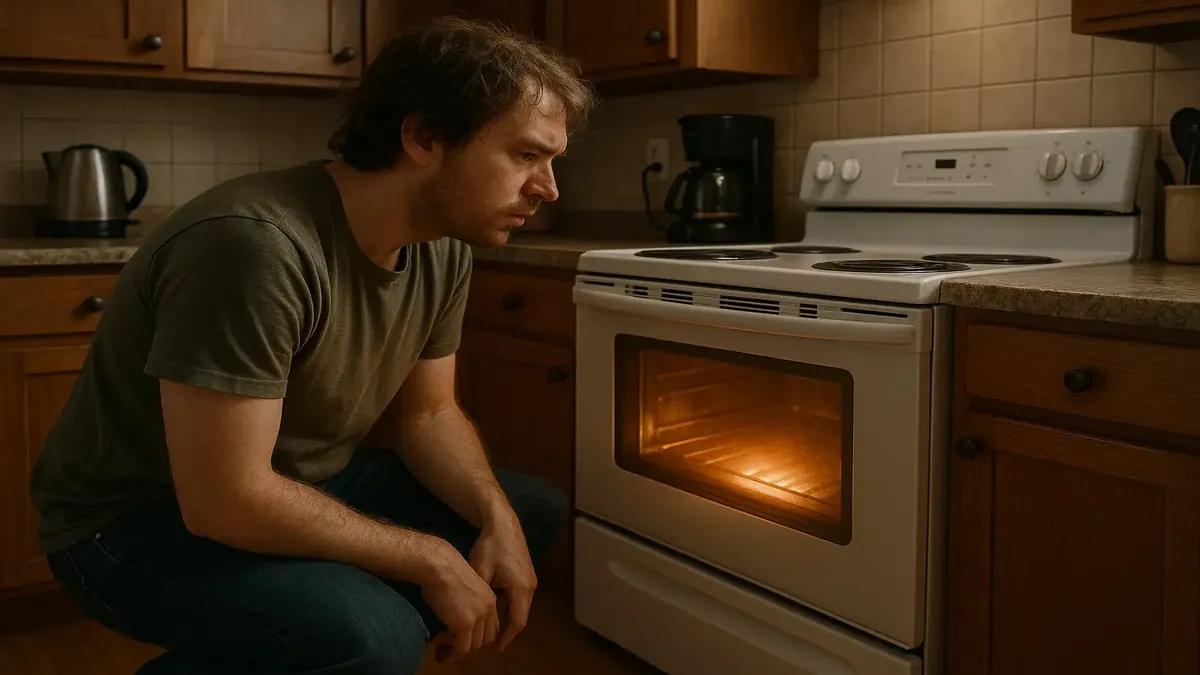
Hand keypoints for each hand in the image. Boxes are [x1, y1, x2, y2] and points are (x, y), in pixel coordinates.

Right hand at [419, 540, 498, 661]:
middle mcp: (488, 608)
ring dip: (459, 652)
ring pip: (474, 646)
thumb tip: (456, 619)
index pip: (491, 626)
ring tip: (444, 651)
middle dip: (470, 646)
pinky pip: (461, 648)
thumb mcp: (462, 588)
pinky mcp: (465, 624)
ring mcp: (478, 617)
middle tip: (452, 648)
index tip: (462, 639)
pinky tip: (441, 649)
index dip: (478, 636)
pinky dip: (452, 653)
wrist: (439, 565)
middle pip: (486, 638)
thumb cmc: (443, 571)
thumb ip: (466, 604)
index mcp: (489, 599)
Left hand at [469, 513, 536, 652]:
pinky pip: (520, 597)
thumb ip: (482, 595)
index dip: (506, 638)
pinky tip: (497, 610)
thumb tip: (477, 616)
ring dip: (509, 619)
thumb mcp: (480, 571)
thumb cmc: (490, 546)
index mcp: (520, 587)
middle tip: (492, 645)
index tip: (495, 649)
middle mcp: (529, 586)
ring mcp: (530, 579)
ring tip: (493, 631)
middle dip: (507, 632)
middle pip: (521, 616)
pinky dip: (510, 607)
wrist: (503, 523)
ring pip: (521, 607)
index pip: (517, 622)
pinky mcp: (526, 573)